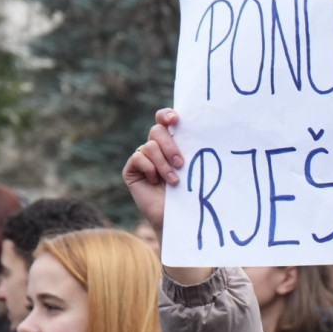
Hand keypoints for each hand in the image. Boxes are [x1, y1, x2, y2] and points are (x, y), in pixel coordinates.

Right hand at [122, 108, 183, 237]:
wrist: (178, 216)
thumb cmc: (190, 192)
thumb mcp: (193, 167)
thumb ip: (190, 148)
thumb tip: (201, 130)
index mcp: (171, 142)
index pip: (164, 119)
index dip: (166, 115)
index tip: (175, 119)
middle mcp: (156, 147)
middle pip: (157, 130)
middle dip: (170, 145)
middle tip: (181, 163)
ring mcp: (143, 158)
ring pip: (149, 146)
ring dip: (163, 164)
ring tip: (173, 181)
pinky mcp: (131, 169)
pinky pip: (138, 157)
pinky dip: (150, 169)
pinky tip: (155, 182)